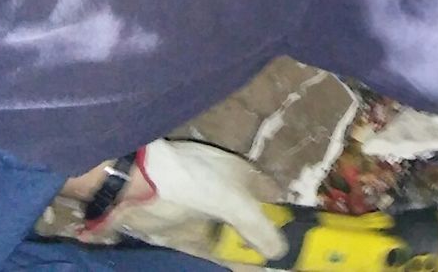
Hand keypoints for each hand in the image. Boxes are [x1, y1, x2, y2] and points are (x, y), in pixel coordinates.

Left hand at [93, 140, 287, 258]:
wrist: (136, 186)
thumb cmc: (194, 182)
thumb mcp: (235, 203)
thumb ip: (260, 228)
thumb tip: (279, 252)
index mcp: (242, 175)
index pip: (272, 195)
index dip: (285, 214)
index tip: (300, 236)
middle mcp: (226, 193)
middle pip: (253, 220)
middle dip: (267, 240)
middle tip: (286, 260)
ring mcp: (205, 216)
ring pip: (234, 239)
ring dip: (249, 254)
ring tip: (271, 270)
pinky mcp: (186, 235)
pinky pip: (214, 251)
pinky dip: (230, 262)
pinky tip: (246, 271)